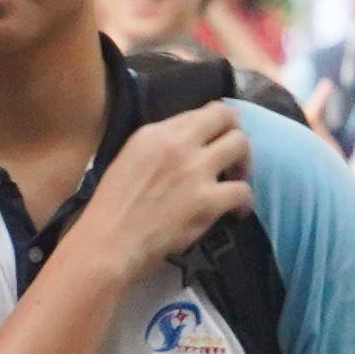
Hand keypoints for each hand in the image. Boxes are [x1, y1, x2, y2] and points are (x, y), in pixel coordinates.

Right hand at [60, 104, 259, 293]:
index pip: (201, 112)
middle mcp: (179, 144)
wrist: (110, 242)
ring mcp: (196, 172)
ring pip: (241, 146)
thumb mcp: (129, 158)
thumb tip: (186, 144)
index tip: (215, 139)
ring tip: (235, 180)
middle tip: (232, 157)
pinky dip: (244, 202)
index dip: (215, 124)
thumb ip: (159, 146)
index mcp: (156, 132)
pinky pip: (243, 191)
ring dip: (243, 163)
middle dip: (234, 134)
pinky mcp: (208, 202)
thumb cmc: (112, 206)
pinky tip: (235, 211)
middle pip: (227, 118)